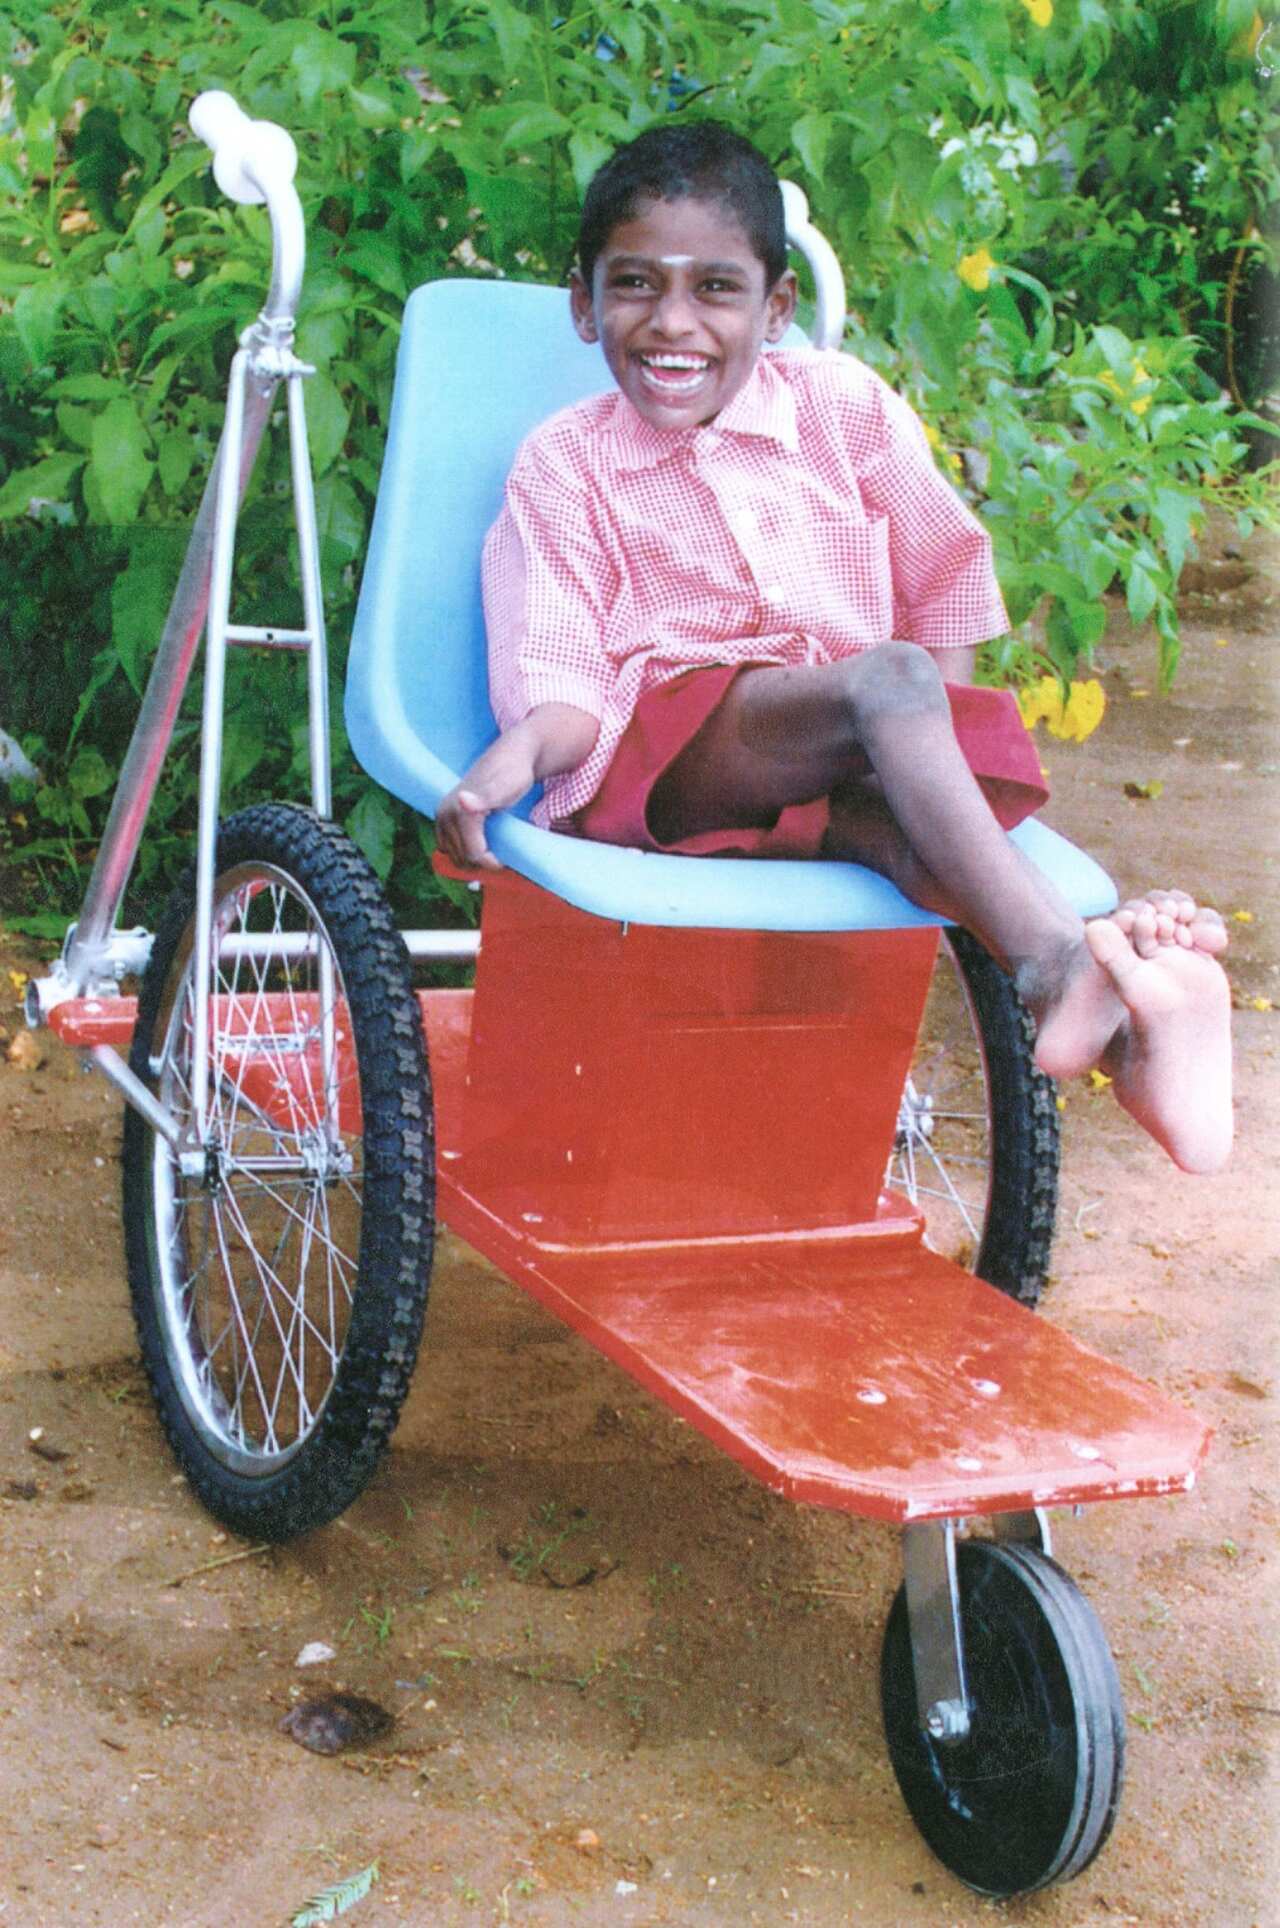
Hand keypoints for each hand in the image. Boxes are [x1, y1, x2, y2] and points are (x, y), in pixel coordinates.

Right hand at [436, 735, 538, 869]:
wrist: (512, 757)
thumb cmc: (514, 774)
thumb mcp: (504, 788)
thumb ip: (484, 797)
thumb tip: (463, 801)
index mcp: (459, 811)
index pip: (473, 854)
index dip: (492, 862)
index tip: (509, 859)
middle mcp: (445, 813)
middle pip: (462, 857)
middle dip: (482, 863)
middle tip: (504, 856)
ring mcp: (442, 815)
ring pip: (454, 855)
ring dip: (473, 860)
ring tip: (494, 853)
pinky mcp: (444, 817)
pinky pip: (449, 846)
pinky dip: (464, 853)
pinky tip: (482, 847)